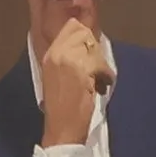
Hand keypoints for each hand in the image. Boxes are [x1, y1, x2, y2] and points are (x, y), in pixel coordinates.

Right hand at [39, 16, 112, 147]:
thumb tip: (89, 43)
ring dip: (101, 63)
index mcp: (50, 54)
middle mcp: (56, 54)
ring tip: (99, 80)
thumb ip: (70, 57)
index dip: (86, 33)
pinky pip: (99, 64)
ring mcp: (67, 61)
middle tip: (97, 67)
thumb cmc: (62, 106)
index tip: (93, 46)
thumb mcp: (59, 76)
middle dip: (95, 48)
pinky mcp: (80, 72)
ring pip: (93, 47)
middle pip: (83, 33)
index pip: (71, 26)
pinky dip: (105, 75)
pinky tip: (102, 86)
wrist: (61, 130)